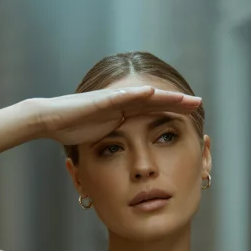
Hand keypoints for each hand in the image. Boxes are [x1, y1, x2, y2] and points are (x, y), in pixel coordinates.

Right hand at [28, 86, 201, 148]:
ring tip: (184, 97)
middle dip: (177, 102)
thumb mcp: (103, 139)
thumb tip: (130, 158)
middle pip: (156, 101)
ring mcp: (112, 100)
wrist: (52, 120)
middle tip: (199, 102)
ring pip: (144, 96)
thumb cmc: (74, 130)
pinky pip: (121, 97)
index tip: (193, 115)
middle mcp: (122, 103)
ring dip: (164, 96)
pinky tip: (153, 93)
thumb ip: (117, 142)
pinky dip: (136, 94)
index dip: (173, 112)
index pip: (155, 111)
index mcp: (125, 113)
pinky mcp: (100, 101)